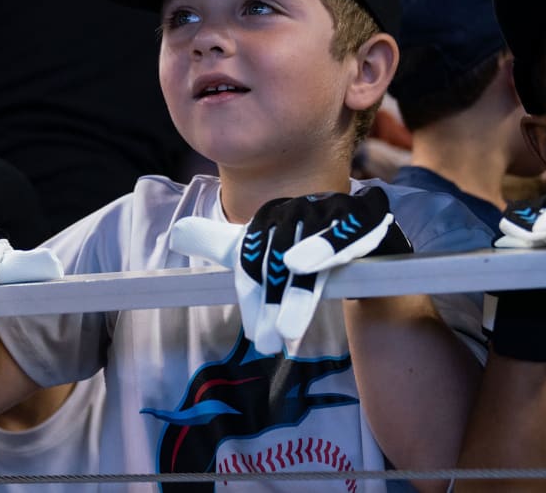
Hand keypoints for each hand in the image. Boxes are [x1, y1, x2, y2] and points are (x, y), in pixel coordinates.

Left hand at [170, 187, 411, 353]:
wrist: (367, 258)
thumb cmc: (309, 257)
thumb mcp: (263, 253)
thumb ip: (221, 245)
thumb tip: (175, 233)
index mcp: (274, 212)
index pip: (254, 251)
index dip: (253, 293)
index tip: (254, 331)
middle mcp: (302, 204)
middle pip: (281, 254)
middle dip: (273, 302)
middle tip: (267, 342)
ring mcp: (336, 206)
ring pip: (313, 250)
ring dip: (300, 291)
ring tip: (287, 329)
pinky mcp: (370, 213)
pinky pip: (352, 232)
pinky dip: (333, 250)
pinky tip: (314, 270)